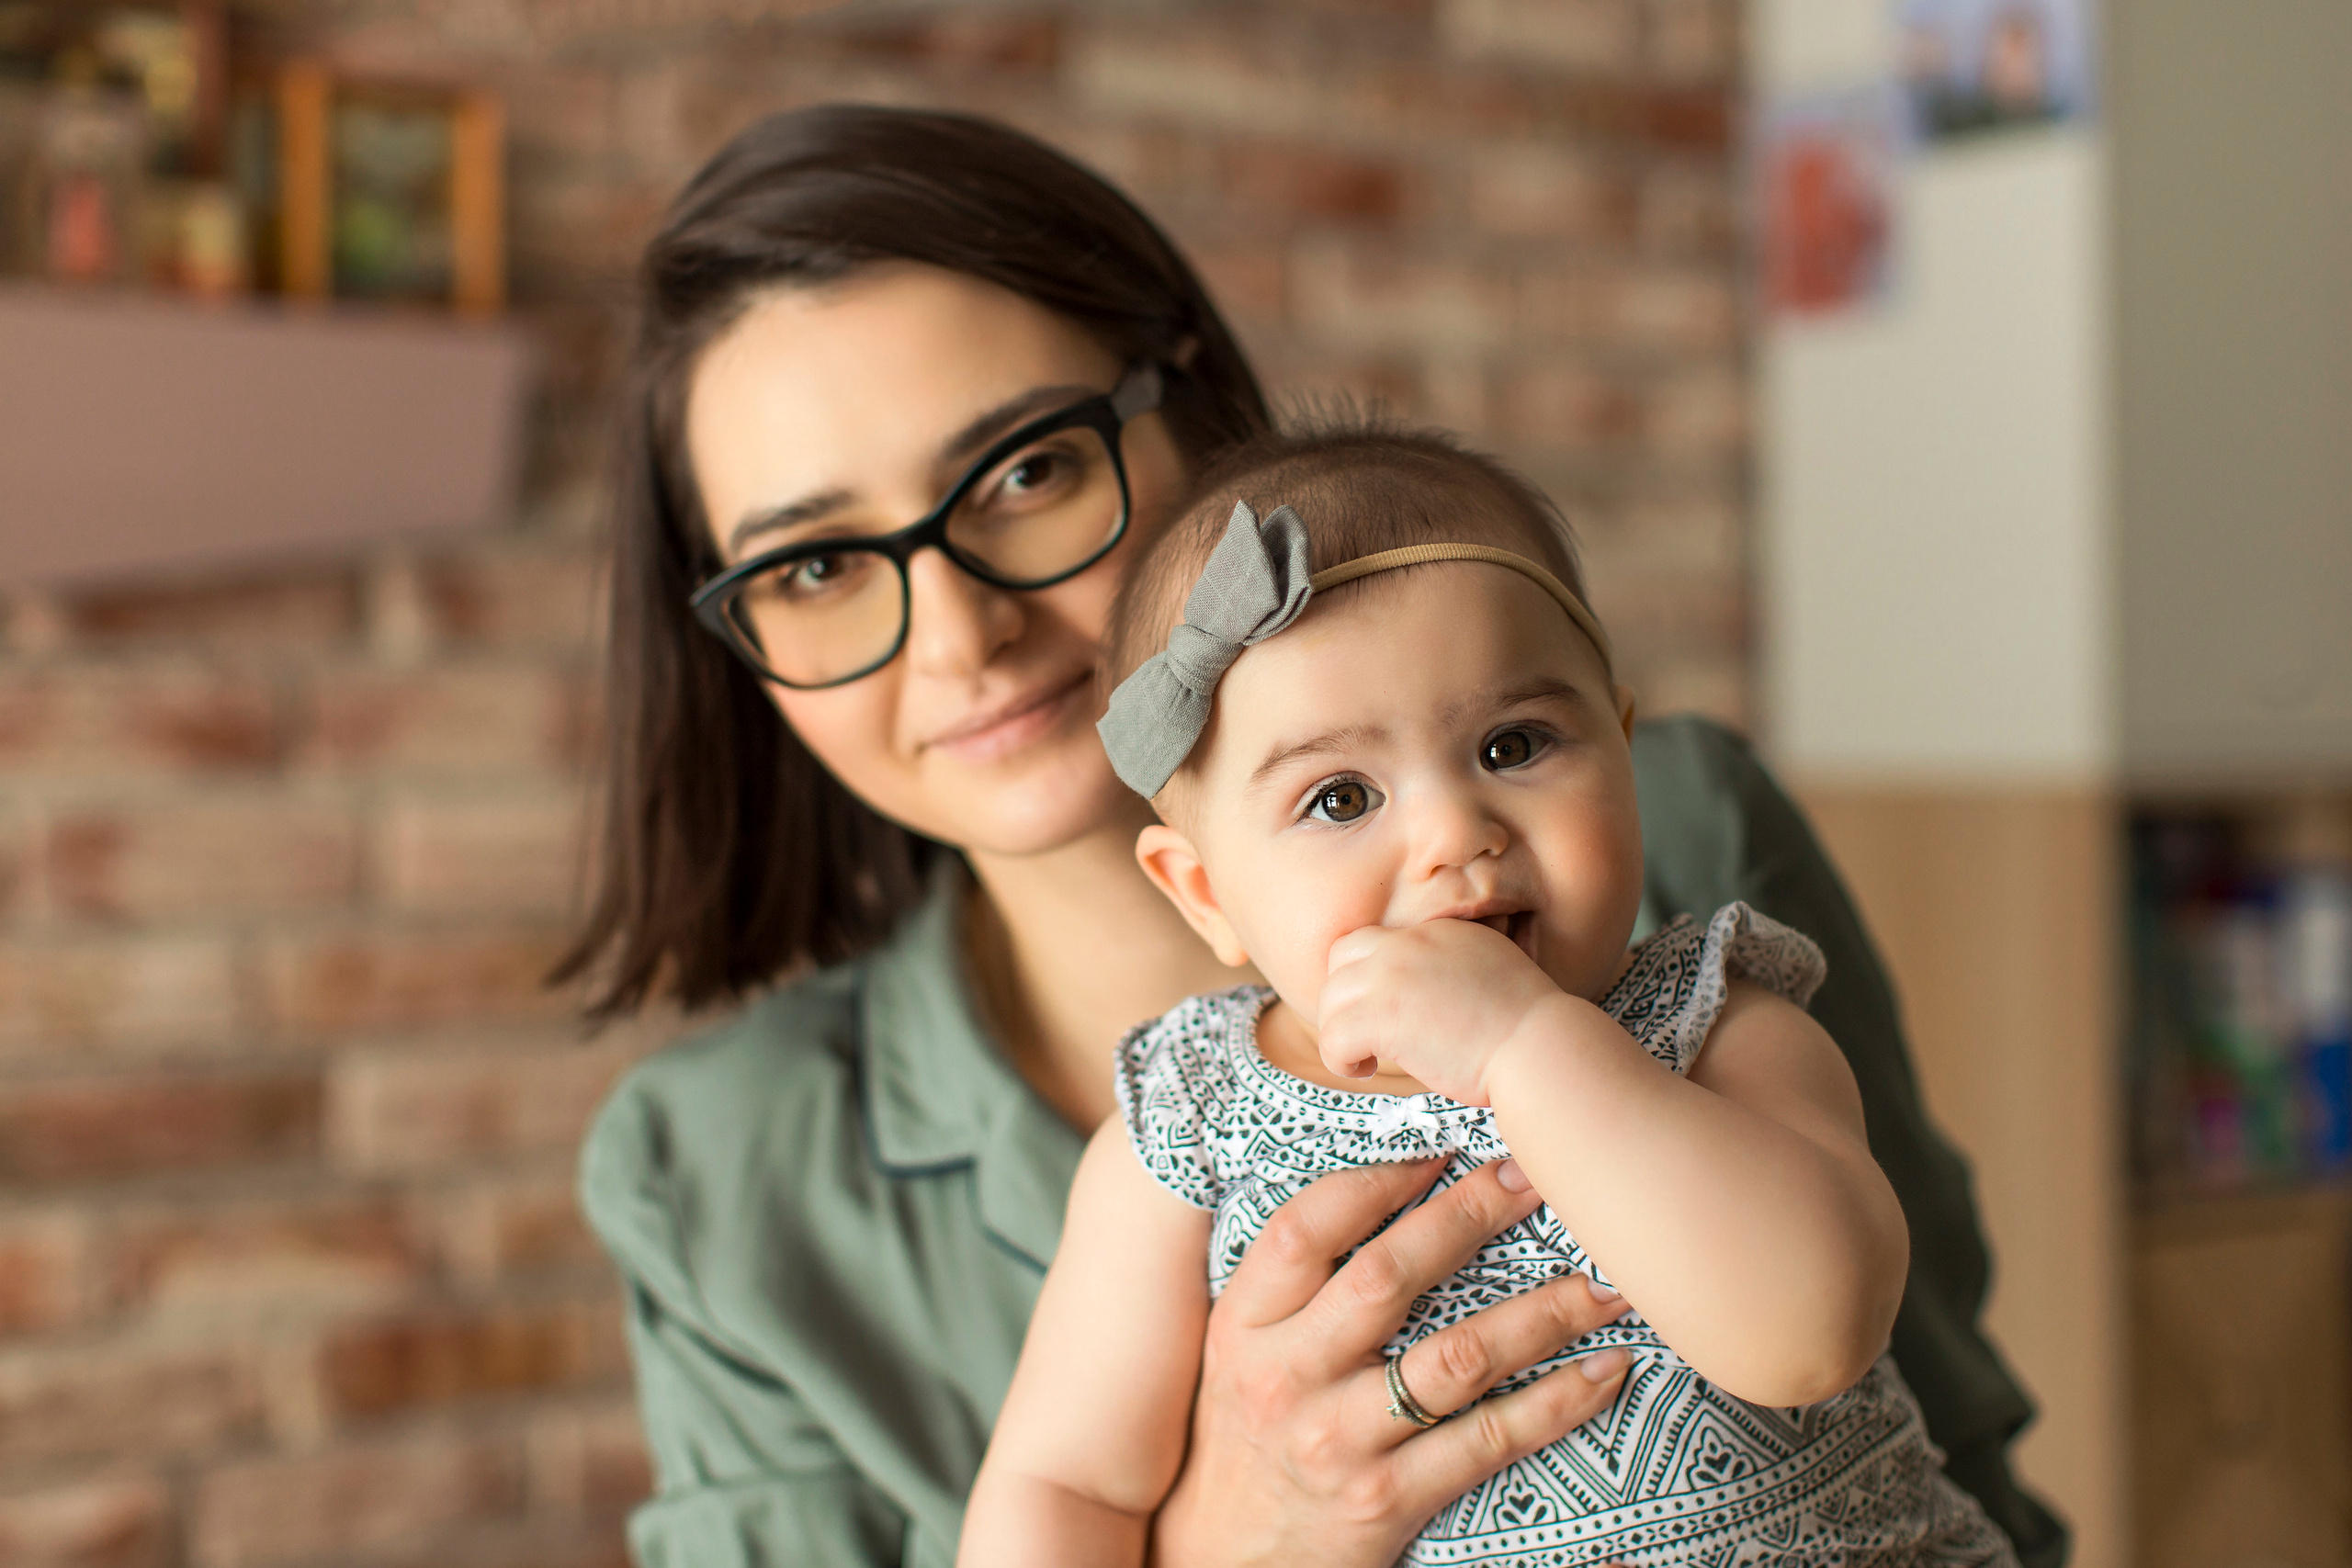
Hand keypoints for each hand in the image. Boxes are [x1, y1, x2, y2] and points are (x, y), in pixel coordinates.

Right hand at [1149, 1156, 1632, 1567]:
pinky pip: (1489, 1440)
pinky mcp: (1389, 1500)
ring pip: (1456, 1357)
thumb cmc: (1249, 1434)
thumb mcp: (1239, 1351)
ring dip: (1542, 1311)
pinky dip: (1556, 1401)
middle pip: (1387, 1277)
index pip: (1304, 1229)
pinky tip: (1606, 1370)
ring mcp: (1339, 1439)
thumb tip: (1390, 1183)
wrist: (1228, 1559)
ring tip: (1604, 1280)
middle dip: (1469, 1217)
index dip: (1374, 1180)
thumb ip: (1292, 1284)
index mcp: (1244, 1325)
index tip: (1439, 1147)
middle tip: (1535, 1175)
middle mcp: (1286, 1376)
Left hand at [1317, 919, 1567, 1102]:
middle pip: (1341, 961)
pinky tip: (1364, 1069)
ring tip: (1364, 1056)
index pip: (1374, 942)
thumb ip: (1450, 971)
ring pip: (1330, 1000)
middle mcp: (1407, 944)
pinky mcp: (1381, 1016)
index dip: (1368, 977)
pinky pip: (1331, 1037)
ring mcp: (1391, 977)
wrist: (1539, 1046)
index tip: (1383, 1009)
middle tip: (1366, 1033)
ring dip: (1341, 1031)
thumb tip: (1426, 999)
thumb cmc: (1526, 1029)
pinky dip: (1340, 1059)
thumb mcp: (1489, 973)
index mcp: (1435, 932)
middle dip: (1345, 998)